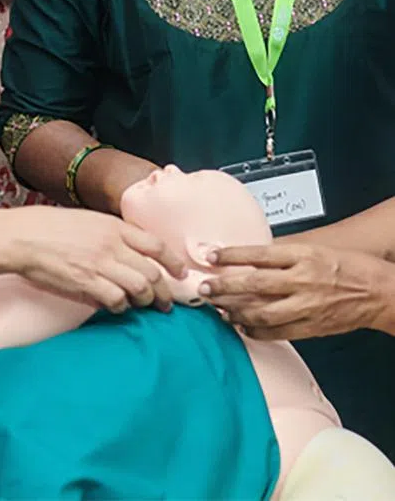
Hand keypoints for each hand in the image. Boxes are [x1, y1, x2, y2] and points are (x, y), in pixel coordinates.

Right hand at [9, 207, 187, 313]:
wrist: (20, 237)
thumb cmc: (46, 226)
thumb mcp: (84, 219)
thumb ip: (109, 233)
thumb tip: (129, 250)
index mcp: (111, 226)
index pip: (156, 244)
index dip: (173, 261)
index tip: (180, 272)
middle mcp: (110, 244)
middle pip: (152, 272)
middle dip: (165, 291)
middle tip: (167, 302)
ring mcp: (99, 264)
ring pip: (140, 289)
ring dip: (147, 301)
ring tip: (146, 307)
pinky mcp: (86, 283)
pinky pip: (117, 300)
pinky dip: (122, 307)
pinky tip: (118, 306)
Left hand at [200, 242, 394, 339]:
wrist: (380, 293)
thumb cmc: (347, 266)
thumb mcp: (313, 248)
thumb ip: (281, 254)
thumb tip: (247, 256)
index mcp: (302, 256)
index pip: (258, 254)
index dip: (231, 256)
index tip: (210, 256)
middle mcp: (303, 281)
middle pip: (255, 284)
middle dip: (224, 286)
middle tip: (204, 288)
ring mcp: (307, 306)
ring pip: (262, 312)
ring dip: (235, 311)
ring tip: (218, 308)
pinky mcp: (312, 328)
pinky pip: (278, 332)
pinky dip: (256, 330)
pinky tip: (242, 326)